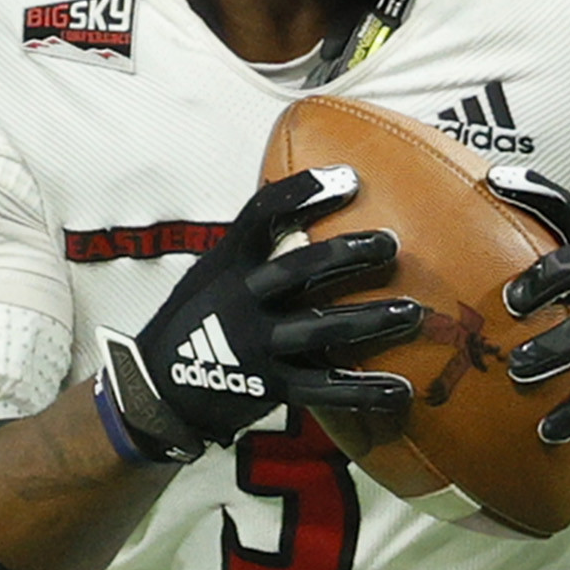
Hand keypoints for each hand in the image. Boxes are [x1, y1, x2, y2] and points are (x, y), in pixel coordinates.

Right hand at [96, 166, 422, 462]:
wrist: (158, 391)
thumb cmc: (200, 320)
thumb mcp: (215, 274)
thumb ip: (258, 250)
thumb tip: (319, 213)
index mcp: (228, 262)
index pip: (262, 215)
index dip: (303, 193)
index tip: (348, 178)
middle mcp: (241, 299)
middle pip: (298, 269)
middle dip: (346, 254)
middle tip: (391, 242)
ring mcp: (255, 346)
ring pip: (319, 329)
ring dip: (369, 320)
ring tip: (412, 312)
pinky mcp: (269, 388)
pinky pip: (323, 389)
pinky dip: (363, 392)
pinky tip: (402, 390)